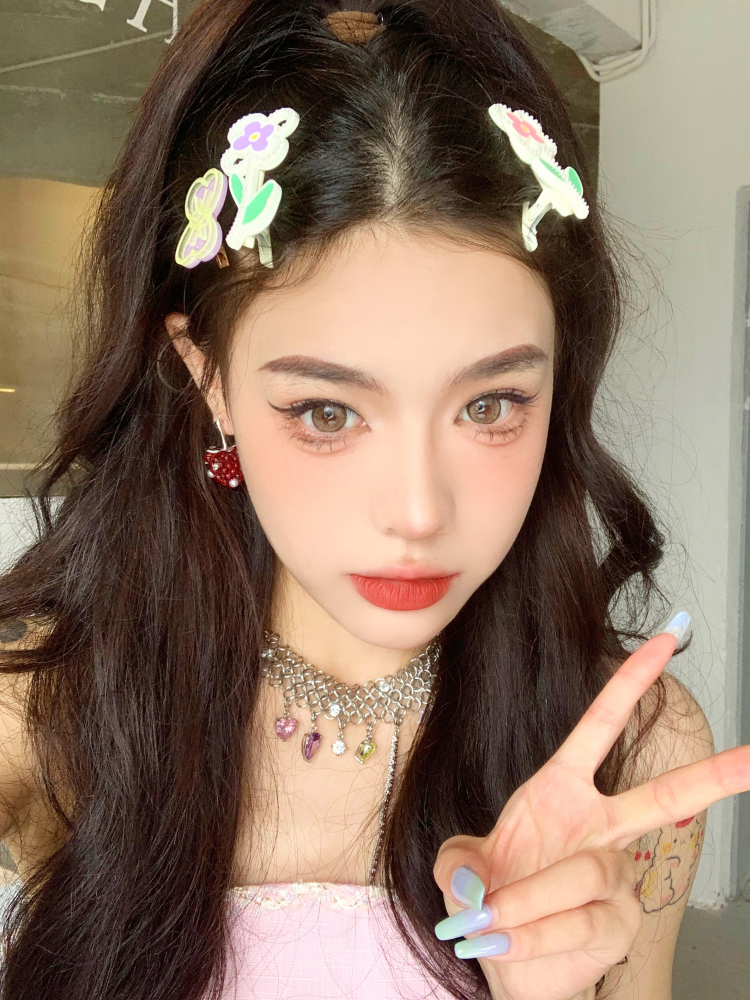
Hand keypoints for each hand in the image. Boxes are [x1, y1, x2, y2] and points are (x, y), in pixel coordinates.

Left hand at [433, 615, 749, 999]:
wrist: (502, 959)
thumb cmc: (489, 898)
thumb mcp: (458, 869)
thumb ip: (457, 867)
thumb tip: (478, 892)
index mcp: (562, 790)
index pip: (601, 726)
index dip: (630, 684)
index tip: (665, 642)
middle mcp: (601, 827)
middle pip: (666, 795)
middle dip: (716, 774)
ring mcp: (618, 876)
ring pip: (587, 873)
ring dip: (530, 899)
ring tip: (492, 921)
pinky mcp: (620, 923)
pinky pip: (582, 922)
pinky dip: (535, 935)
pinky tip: (516, 943)